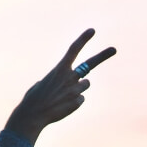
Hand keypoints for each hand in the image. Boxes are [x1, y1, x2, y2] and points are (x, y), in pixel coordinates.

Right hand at [5, 29, 115, 144]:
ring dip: (77, 89)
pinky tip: (61, 106)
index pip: (73, 50)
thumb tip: (62, 85)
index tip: (92, 31)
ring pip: (85, 85)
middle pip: (90, 64)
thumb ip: (54, 81)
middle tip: (113, 49)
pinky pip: (80, 99)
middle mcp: (70, 77)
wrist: (32, 116)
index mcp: (59, 69)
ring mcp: (75, 89)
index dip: (83, 39)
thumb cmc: (32, 100)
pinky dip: (73, 102)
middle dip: (103, 56)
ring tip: (62, 97)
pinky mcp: (78, 101)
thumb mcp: (41, 84)